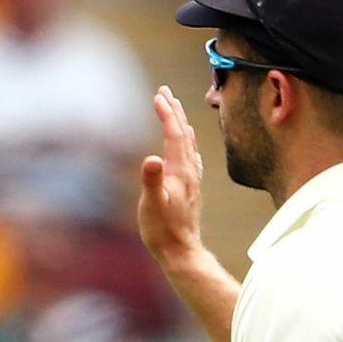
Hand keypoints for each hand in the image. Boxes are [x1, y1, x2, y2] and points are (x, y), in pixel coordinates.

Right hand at [137, 86, 204, 267]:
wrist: (181, 250)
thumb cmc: (162, 230)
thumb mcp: (151, 205)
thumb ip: (152, 181)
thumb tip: (152, 158)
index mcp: (179, 171)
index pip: (174, 135)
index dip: (166, 114)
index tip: (158, 96)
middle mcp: (189, 171)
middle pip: (183, 133)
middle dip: (174, 110)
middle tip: (165, 91)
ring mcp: (191, 178)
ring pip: (188, 142)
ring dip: (180, 122)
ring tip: (174, 108)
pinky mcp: (190, 187)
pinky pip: (190, 154)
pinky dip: (186, 140)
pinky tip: (185, 142)